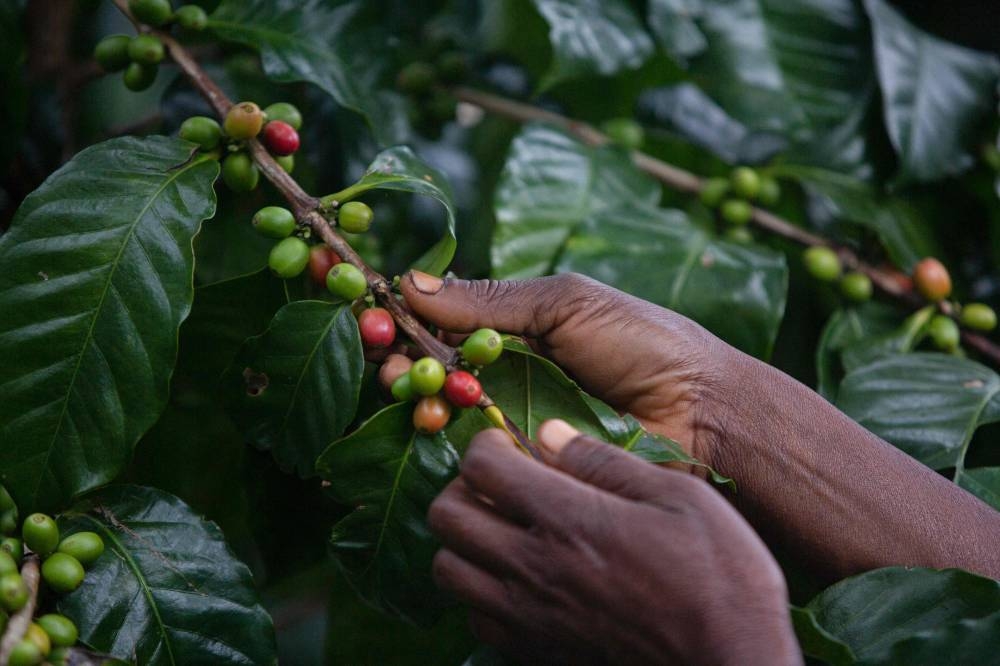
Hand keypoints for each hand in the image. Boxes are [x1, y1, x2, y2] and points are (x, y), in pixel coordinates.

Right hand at [402, 271, 743, 464]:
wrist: (702, 412)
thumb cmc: (644, 343)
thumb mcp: (567, 303)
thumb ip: (493, 300)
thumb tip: (411, 283)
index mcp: (517, 330)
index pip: (444, 322)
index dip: (404, 318)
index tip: (372, 315)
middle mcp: (507, 376)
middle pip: (434, 370)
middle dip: (403, 362)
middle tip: (388, 358)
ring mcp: (513, 421)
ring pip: (445, 412)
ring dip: (419, 397)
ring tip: (413, 387)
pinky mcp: (526, 464)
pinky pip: (473, 454)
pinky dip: (446, 437)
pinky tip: (436, 421)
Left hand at [428, 422, 801, 665]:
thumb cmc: (719, 579)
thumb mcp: (678, 497)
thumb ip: (605, 462)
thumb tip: (549, 434)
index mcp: (567, 520)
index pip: (481, 466)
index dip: (488, 443)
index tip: (511, 443)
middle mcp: (533, 568)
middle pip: (446, 515)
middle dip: (464, 486)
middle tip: (502, 482)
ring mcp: (528, 617)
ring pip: (448, 569)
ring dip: (466, 540)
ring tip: (505, 529)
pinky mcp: (534, 652)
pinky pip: (474, 616)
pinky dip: (482, 590)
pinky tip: (521, 578)